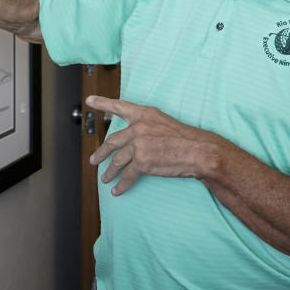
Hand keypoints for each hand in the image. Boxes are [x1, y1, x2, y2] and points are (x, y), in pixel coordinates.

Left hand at [86, 94, 222, 195]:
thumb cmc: (187, 138)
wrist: (199, 151)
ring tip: (104, 178)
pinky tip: (117, 190)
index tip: (89, 100)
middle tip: (94, 159)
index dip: (102, 103)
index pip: (119, 106)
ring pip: (117, 160)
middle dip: (101, 152)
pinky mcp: (142, 162)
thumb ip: (147, 126)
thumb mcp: (164, 123)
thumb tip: (134, 136)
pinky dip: (121, 184)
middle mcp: (138, 127)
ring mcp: (139, 145)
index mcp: (145, 114)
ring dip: (109, 171)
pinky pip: (127, 175)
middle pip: (112, 141)